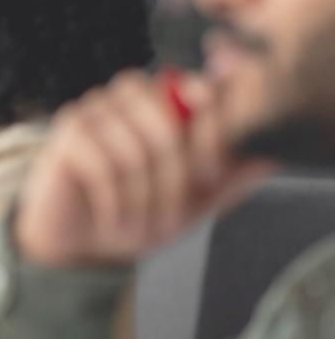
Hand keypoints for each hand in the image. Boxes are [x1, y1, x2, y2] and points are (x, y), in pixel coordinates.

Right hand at [16, 70, 272, 267]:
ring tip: (140, 228)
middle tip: (173, 218)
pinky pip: (104, 166)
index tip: (211, 180)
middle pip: (169, 123)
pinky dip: (116, 203)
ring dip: (144, 199)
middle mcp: (129, 94)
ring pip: (137, 149)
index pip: (202, 92)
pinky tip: (115, 221)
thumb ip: (231, 175)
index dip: (212, 137)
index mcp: (164, 99)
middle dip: (176, 178)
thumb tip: (271, 154)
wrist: (80, 245)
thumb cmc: (137, 214)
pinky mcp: (67, 133)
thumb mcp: (196, 199)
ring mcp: (94, 109)